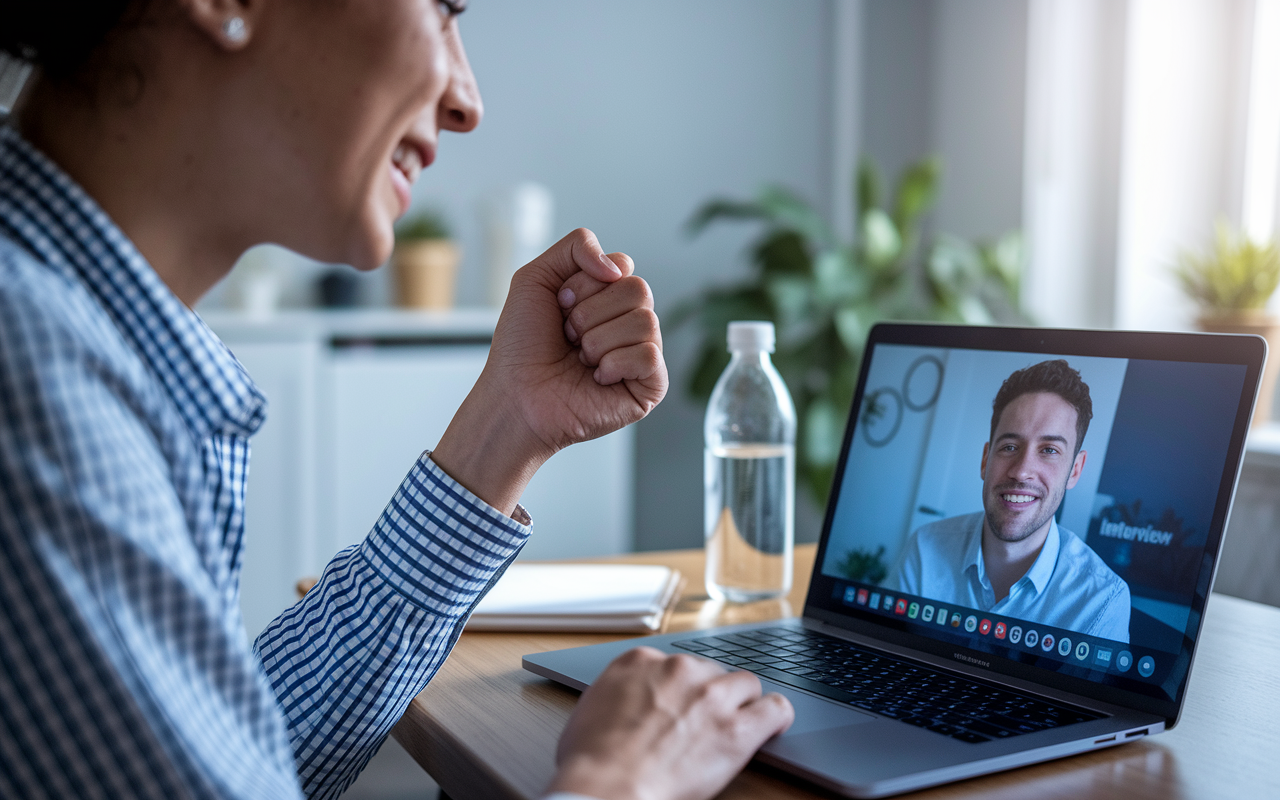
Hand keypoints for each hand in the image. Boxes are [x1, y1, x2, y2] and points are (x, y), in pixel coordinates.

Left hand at [432, 228, 666, 513]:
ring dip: (598, 340)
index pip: (622, 266)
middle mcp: (629, 322)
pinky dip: (614, 364)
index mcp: (609, 298)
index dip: (584, 284)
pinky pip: (649, 356)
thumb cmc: (521, 346)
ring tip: (580, 359)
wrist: (515, 395)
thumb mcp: (535, 277)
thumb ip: (576, 246)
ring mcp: (643, 354)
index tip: (559, 305)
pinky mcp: (651, 387)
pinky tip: (597, 378)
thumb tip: (619, 267)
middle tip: (568, 336)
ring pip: (645, 321)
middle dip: (590, 312)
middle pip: (639, 289)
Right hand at [547, 647, 794, 799]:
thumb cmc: (590, 761)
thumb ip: (617, 693)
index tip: (679, 704)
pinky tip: (773, 724)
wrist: (608, 788)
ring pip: (746, 683)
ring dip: (742, 702)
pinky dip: (776, 715)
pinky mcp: (737, 729)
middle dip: (709, 694)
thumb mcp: (590, 708)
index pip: (674, 663)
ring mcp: (711, 696)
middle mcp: (679, 670)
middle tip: (702, 723)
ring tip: (738, 723)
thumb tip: (623, 704)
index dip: (679, 688)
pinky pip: (775, 708)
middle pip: (711, 671)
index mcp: (640, 661)